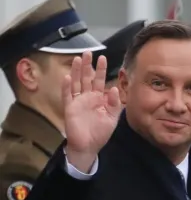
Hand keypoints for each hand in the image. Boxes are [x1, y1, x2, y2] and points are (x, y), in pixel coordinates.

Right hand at [63, 51, 122, 171]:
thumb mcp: (112, 118)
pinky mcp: (69, 108)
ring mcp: (77, 102)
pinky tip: (68, 77)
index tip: (103, 58)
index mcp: (99, 99)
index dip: (100, 70)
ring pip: (76, 83)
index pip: (99, 81)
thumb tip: (114, 88)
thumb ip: (115, 104)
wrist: (89, 146)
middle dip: (87, 66)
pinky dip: (66, 87)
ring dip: (76, 71)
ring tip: (78, 59)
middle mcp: (87, 97)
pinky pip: (67, 95)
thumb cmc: (100, 132)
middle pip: (86, 78)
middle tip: (88, 52)